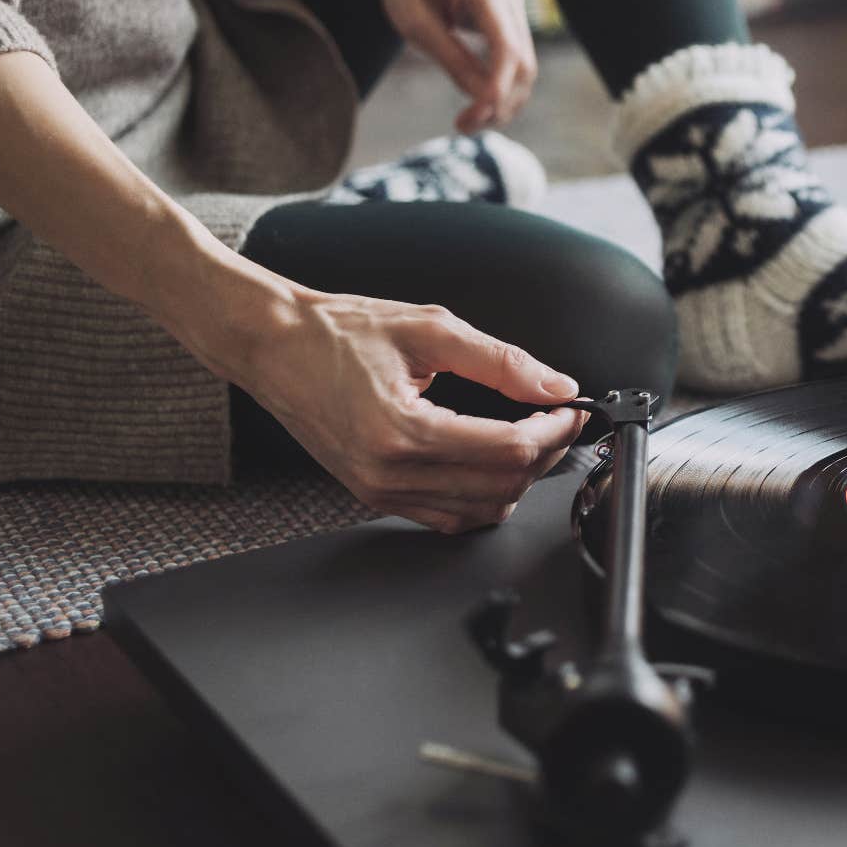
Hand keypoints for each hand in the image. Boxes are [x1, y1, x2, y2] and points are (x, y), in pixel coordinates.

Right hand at [224, 286, 585, 532]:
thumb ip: (501, 361)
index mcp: (402, 431)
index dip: (554, 429)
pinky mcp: (376, 496)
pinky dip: (484, 496)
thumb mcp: (429, 328)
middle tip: (559, 416)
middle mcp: (389, 473)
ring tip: (533, 435)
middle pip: (502, 485)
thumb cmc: (339, 332)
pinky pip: (448, 517)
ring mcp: (380, 491)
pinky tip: (495, 462)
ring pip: (481, 510)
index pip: (508, 449)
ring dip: (520, 478)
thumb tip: (555, 385)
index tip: (571, 407)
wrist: (275, 347)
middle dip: (545, 452)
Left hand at [370, 0, 537, 134]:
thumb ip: (453, 60)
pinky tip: (477, 105)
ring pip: (524, 69)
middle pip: (522, 63)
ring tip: (468, 122)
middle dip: (499, 101)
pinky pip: (515, 62)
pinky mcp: (511, 21)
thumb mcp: (417, 25)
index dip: (499, 85)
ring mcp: (514, 7)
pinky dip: (500, 88)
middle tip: (464, 126)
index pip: (506, 46)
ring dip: (502, 101)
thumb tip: (484, 100)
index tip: (480, 115)